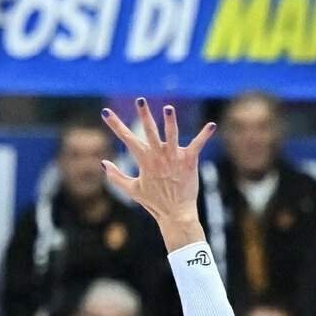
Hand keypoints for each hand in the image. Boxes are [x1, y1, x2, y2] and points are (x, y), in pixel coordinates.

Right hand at [100, 100, 213, 246]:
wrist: (176, 214)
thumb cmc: (154, 202)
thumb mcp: (132, 189)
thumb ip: (116, 176)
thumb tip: (103, 163)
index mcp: (144, 160)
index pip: (126, 138)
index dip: (115, 124)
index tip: (105, 112)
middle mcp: (158, 156)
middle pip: (150, 131)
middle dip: (144, 115)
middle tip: (140, 100)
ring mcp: (174, 158)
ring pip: (172, 135)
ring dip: (171, 121)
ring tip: (169, 108)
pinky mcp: (189, 161)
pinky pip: (197, 145)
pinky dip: (204, 135)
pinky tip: (211, 126)